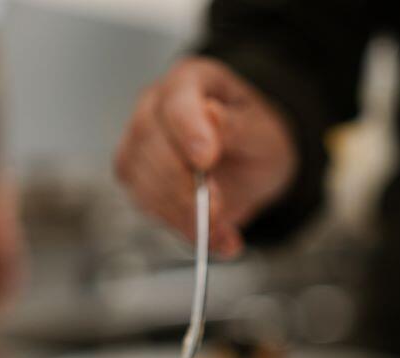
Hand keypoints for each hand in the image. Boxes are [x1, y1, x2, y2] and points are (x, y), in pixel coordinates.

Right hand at [115, 57, 297, 256]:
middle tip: (218, 211)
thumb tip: (210, 114)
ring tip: (221, 231)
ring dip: (182, 213)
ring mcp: (140, 140)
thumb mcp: (262, 131)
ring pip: (143, 179)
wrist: (250, 161)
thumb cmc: (255, 137)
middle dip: (184, 186)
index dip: (188, 130)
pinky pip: (146, 203)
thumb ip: (236, 126)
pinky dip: (178, 225)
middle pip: (151, 144)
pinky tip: (208, 234)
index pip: (177, 100)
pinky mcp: (137, 175)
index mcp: (191, 80)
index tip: (206, 160)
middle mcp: (157, 105)